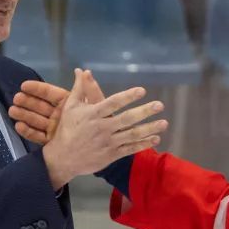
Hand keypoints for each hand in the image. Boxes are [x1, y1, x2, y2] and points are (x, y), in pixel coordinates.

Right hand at [9, 70, 106, 144]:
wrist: (101, 152)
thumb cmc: (102, 125)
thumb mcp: (96, 106)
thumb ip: (90, 90)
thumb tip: (85, 71)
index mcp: (69, 105)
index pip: (50, 94)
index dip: (38, 89)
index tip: (24, 85)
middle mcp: (60, 116)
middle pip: (41, 106)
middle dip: (28, 102)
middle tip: (15, 98)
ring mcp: (55, 129)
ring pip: (37, 119)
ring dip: (24, 115)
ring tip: (12, 111)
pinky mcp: (52, 142)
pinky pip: (38, 135)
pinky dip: (28, 131)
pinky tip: (18, 126)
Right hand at [40, 69, 166, 189]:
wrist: (63, 158)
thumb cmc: (68, 129)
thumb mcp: (70, 107)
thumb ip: (80, 88)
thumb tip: (81, 70)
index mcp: (93, 114)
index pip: (113, 103)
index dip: (128, 97)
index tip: (142, 91)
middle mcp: (103, 128)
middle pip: (127, 119)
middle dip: (144, 111)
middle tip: (160, 105)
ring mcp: (109, 142)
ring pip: (132, 135)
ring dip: (149, 128)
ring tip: (164, 123)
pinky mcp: (112, 155)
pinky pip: (130, 149)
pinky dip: (143, 144)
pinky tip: (156, 138)